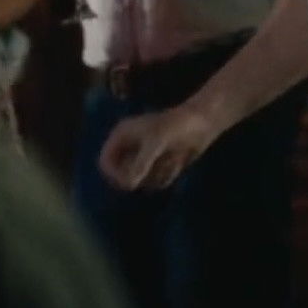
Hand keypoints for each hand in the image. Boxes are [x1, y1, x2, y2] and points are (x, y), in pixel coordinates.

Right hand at [100, 106, 218, 189]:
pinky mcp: (159, 165)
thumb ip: (141, 163)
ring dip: (156, 175)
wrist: (203, 123)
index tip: (129, 181)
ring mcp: (144, 157)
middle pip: (120, 175)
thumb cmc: (177, 126)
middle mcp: (130, 147)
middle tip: (155, 168)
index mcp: (122, 135)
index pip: (104, 162)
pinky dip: (167, 176)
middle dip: (139, 176)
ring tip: (171, 159)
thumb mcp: (156, 142)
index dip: (114, 174)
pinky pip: (155, 182)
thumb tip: (129, 184)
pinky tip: (178, 162)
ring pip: (140, 181)